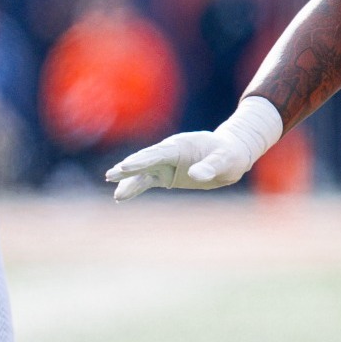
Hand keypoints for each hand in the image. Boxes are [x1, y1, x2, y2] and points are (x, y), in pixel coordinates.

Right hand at [105, 96, 282, 200]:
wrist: (229, 156)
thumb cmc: (229, 154)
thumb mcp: (225, 160)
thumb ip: (210, 166)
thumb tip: (196, 176)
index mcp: (180, 145)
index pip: (158, 154)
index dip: (142, 160)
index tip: (126, 166)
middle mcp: (168, 153)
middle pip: (144, 161)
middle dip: (128, 168)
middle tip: (111, 175)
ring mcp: (165, 164)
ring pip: (142, 173)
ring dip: (128, 181)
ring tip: (117, 194)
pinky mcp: (165, 175)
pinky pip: (146, 181)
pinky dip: (135, 187)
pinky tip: (121, 196)